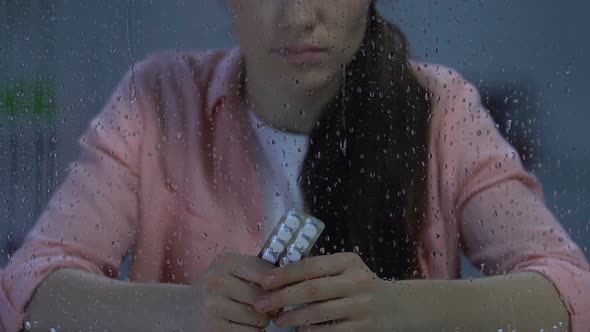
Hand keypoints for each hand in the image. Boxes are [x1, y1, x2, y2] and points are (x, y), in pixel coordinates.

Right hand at [189, 253, 275, 330]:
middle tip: (264, 305)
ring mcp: (213, 307)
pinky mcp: (214, 329)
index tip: (279, 288)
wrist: (184, 308)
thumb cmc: (218, 287)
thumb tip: (289, 279)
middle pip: (263, 297)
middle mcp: (216, 282)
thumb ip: (257, 270)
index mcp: (225, 262)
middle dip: (270, 304)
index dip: (278, 283)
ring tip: (251, 315)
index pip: (265, 272)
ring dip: (262, 320)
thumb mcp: (232, 270)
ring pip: (259, 318)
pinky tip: (243, 326)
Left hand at [252, 252, 397, 330]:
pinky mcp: (364, 327)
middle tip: (261, 303)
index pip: (310, 266)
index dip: (285, 274)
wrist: (397, 305)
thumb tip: (280, 275)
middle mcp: (356, 281)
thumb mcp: (346, 269)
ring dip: (293, 317)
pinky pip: (332, 331)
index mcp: (348, 262)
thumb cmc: (361, 285)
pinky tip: (300, 330)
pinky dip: (313, 331)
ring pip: (319, 312)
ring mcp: (361, 305)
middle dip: (281, 297)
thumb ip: (320, 270)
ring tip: (277, 319)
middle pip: (311, 289)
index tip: (264, 281)